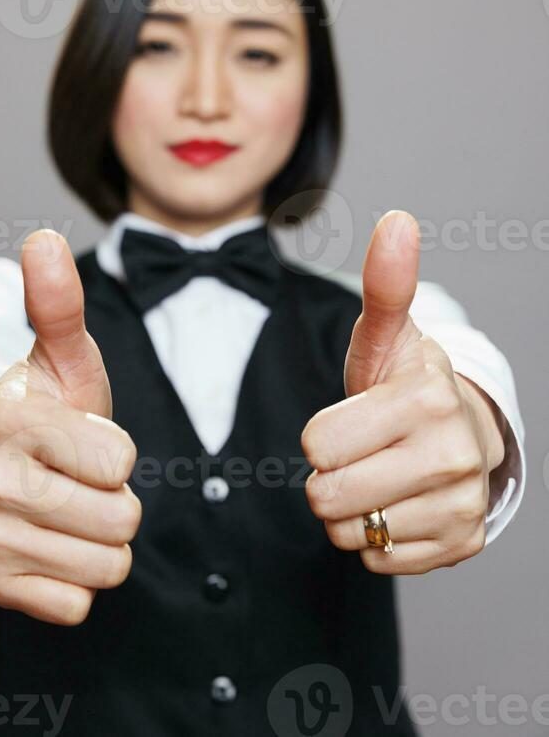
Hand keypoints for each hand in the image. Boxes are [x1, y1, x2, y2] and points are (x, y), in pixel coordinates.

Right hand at [0, 230, 140, 623]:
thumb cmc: (45, 405)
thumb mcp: (64, 354)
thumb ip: (59, 303)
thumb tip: (44, 240)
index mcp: (8, 419)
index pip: (120, 463)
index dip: (119, 451)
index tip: (87, 438)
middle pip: (120, 521)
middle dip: (118, 499)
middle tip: (82, 478)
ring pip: (105, 567)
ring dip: (101, 539)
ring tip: (70, 507)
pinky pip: (76, 605)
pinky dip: (77, 579)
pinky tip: (54, 542)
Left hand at [301, 210, 505, 574]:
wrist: (460, 431)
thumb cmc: (405, 383)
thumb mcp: (388, 334)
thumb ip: (385, 285)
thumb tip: (396, 220)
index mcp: (427, 398)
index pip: (317, 443)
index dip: (321, 434)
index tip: (351, 419)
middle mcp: (454, 454)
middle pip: (327, 495)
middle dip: (328, 476)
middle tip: (359, 452)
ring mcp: (461, 504)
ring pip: (350, 532)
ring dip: (349, 509)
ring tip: (378, 475)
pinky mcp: (460, 543)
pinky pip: (377, 559)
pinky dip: (375, 537)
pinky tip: (398, 503)